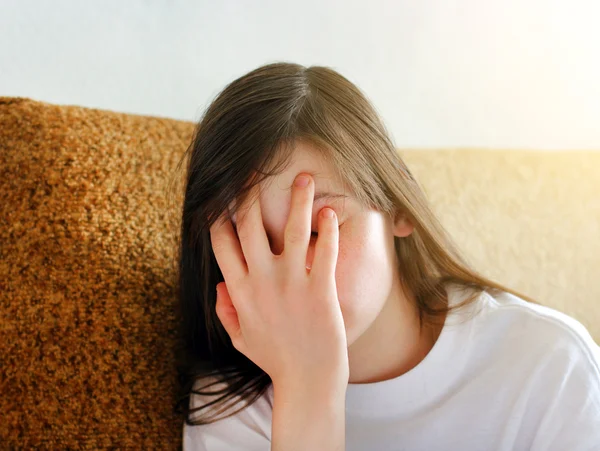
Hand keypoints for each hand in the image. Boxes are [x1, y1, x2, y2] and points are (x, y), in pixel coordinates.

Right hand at [209, 173, 348, 386]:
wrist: (308, 381)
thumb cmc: (276, 359)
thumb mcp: (242, 338)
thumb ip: (227, 311)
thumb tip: (219, 286)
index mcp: (239, 291)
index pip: (221, 242)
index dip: (220, 214)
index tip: (224, 194)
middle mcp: (261, 282)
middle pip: (248, 226)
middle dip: (249, 194)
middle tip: (257, 171)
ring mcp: (291, 284)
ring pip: (290, 229)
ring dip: (298, 199)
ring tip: (304, 176)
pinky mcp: (320, 290)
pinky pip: (323, 250)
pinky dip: (327, 228)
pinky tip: (329, 211)